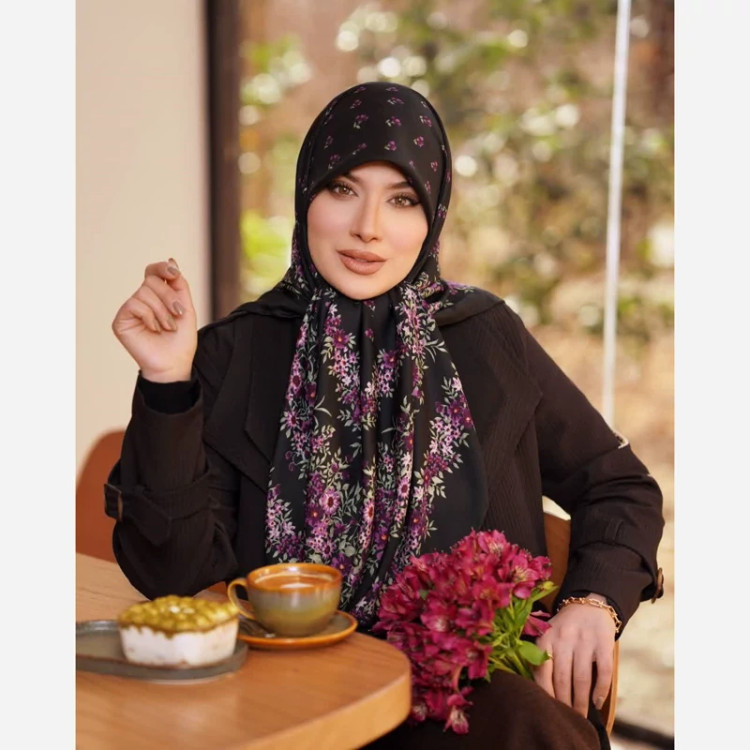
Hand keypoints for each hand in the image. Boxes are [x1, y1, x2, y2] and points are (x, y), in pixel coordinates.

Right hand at [112, 259, 197, 381]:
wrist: (174, 363)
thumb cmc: (180, 340)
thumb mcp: (186, 308)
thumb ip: (179, 285)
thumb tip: (170, 260)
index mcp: (156, 296)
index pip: (153, 272)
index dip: (162, 268)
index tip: (174, 272)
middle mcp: (141, 300)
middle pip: (152, 281)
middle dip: (170, 297)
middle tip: (178, 315)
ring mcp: (130, 310)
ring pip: (144, 292)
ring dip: (162, 311)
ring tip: (168, 327)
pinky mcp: (121, 320)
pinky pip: (134, 304)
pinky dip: (150, 316)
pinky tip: (155, 330)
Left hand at [532, 593, 615, 717]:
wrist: (589, 604)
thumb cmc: (564, 628)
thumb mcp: (548, 634)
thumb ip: (541, 657)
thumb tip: (538, 690)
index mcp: (546, 637)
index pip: (543, 671)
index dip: (546, 693)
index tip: (549, 710)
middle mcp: (564, 638)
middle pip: (563, 678)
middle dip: (564, 702)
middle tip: (566, 718)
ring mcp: (585, 640)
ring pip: (582, 678)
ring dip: (581, 701)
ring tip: (581, 716)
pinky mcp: (604, 643)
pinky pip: (603, 672)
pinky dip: (600, 690)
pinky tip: (597, 702)